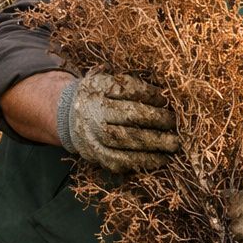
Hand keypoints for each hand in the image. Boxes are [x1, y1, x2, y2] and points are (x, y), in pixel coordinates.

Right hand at [58, 71, 176, 171]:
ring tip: (174, 143)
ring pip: (125, 140)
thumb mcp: (109, 81)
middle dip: (157, 119)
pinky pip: (120, 160)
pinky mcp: (95, 154)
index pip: (127, 90)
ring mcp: (92, 134)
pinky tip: (161, 159)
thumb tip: (165, 95)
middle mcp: (93, 111)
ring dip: (154, 143)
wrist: (67, 115)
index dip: (149, 95)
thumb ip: (131, 85)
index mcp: (97, 88)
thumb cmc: (101, 96)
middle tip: (175, 123)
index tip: (165, 100)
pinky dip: (143, 161)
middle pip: (129, 115)